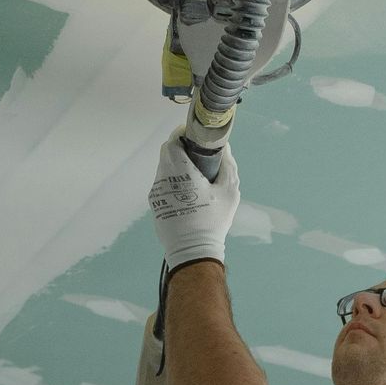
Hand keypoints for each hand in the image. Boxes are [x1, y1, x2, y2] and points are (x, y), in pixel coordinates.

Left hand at [148, 134, 238, 269]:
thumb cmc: (213, 222)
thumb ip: (227, 165)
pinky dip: (174, 179)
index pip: (173, 142)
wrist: (193, 251)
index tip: (194, 133)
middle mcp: (164, 180)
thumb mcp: (229, 192)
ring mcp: (157, 192)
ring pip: (164, 168)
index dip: (182, 133)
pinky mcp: (156, 204)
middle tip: (197, 151)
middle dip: (180, 147)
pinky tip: (188, 189)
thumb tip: (224, 148)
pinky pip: (163, 183)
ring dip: (177, 164)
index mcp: (180, 173)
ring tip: (195, 171)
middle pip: (167, 153)